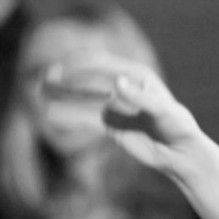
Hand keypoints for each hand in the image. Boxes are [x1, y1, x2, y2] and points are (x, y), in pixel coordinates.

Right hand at [43, 54, 201, 174]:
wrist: (182, 153)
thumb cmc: (178, 127)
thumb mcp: (163, 111)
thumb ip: (140, 97)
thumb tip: (117, 82)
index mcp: (136, 76)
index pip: (101, 64)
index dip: (79, 65)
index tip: (60, 70)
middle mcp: (122, 88)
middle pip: (88, 78)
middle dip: (65, 77)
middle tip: (42, 78)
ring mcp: (115, 107)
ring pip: (81, 98)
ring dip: (61, 94)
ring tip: (37, 92)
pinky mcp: (111, 125)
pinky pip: (84, 118)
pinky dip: (67, 116)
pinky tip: (49, 115)